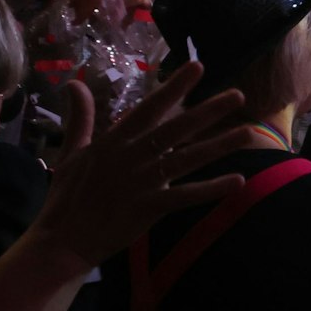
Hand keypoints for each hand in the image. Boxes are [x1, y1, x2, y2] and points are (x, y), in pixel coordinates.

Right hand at [33, 63, 253, 265]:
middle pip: (175, 130)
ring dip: (219, 146)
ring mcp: (140, 183)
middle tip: (238, 95)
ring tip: (249, 133)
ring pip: (187, 159)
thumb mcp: (71, 153)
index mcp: (113, 141)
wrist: (60, 242)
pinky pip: (185, 197)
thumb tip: (74, 81)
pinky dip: (211, 190)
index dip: (173, 88)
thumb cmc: (67, 196)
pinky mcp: (147, 208)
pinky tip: (237, 181)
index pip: (148, 108)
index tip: (197, 67)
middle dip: (207, 111)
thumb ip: (81, 117)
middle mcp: (130, 157)